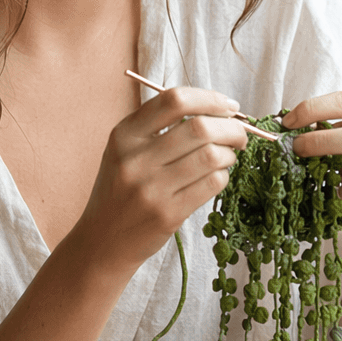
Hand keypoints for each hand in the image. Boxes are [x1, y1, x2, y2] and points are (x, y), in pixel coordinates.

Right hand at [80, 87, 251, 269]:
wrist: (102, 241)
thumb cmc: (122, 191)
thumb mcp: (126, 152)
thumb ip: (160, 127)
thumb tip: (219, 110)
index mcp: (124, 135)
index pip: (174, 100)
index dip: (210, 99)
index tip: (229, 107)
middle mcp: (135, 159)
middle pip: (199, 128)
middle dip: (231, 128)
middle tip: (239, 135)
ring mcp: (151, 189)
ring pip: (211, 156)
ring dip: (229, 153)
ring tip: (227, 157)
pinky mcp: (167, 214)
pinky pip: (212, 184)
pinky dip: (223, 176)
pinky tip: (217, 177)